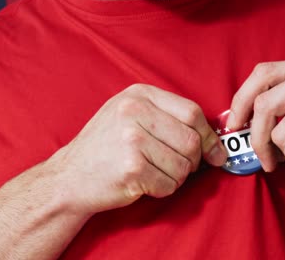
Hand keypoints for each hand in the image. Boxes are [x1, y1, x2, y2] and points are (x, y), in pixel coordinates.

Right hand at [48, 84, 226, 214]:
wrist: (69, 177)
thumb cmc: (103, 148)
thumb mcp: (128, 116)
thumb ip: (167, 118)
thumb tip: (215, 142)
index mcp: (138, 95)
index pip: (192, 112)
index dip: (208, 135)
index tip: (213, 152)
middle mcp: (134, 112)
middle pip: (191, 140)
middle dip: (192, 160)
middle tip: (178, 167)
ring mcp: (132, 140)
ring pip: (184, 165)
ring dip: (176, 177)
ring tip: (154, 173)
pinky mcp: (132, 169)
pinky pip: (169, 184)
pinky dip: (163, 189)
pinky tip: (144, 183)